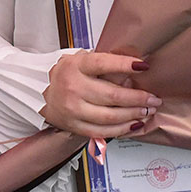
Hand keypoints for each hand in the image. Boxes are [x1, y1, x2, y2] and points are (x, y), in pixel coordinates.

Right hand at [40, 51, 159, 138]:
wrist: (37, 92)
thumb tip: (133, 73)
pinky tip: (133, 125)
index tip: (144, 66)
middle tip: (153, 99)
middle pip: (112, 95)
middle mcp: (73, 88)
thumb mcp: (80, 61)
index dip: (125, 65)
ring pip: (110, 116)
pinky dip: (121, 129)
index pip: (103, 63)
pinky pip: (102, 131)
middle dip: (138, 98)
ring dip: (133, 115)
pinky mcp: (74, 125)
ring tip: (147, 112)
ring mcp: (73, 109)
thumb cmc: (64, 75)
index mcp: (75, 66)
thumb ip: (104, 65)